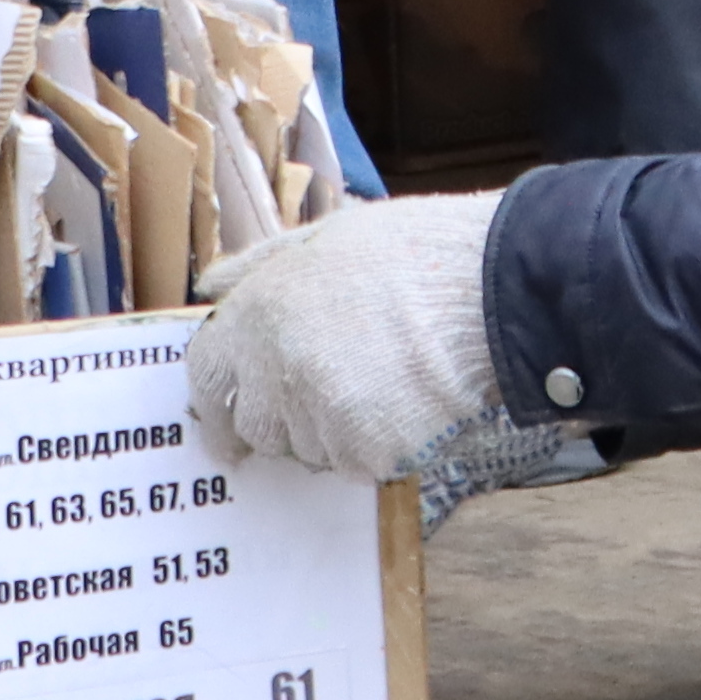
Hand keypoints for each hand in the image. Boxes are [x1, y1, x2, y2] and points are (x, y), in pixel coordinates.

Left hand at [191, 190, 608, 513]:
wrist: (494, 289)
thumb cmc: (417, 252)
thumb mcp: (329, 236)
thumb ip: (261, 265)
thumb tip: (209, 285)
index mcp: (258, 315)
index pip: (206, 378)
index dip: (221, 398)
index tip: (234, 416)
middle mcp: (277, 371)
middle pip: (258, 426)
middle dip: (286, 418)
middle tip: (334, 390)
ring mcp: (320, 416)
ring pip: (311, 449)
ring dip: (336, 431)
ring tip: (386, 382)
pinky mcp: (368, 451)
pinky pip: (359, 464)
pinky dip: (380, 445)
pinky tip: (411, 402)